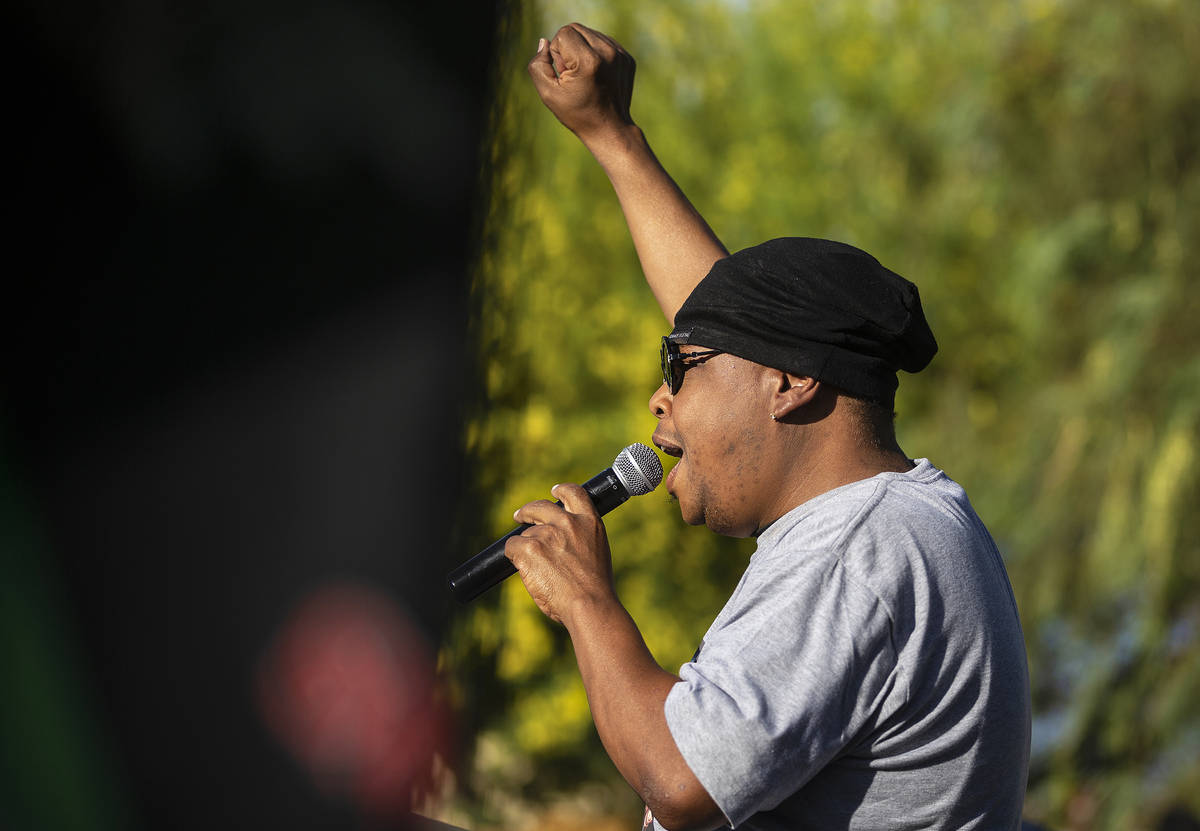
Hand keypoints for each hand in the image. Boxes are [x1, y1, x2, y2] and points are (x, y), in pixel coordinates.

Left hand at [505, 483, 616, 625]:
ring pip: (525, 534)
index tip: (555, 491)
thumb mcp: (597, 553)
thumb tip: (561, 543)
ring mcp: (547, 533)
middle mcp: (568, 522)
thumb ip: (580, 540)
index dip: (561, 490)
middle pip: (540, 506)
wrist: (590, 605)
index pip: (574, 493)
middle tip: (519, 517)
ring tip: (539, 571)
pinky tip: (526, 570)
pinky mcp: (529, 547)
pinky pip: (511, 546)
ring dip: (527, 548)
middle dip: (528, 511)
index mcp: (590, 522)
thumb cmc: (596, 590)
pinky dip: (514, 557)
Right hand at [528, 23, 635, 143]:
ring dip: (581, 50)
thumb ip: (538, 65)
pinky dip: (595, 54)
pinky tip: (596, 74)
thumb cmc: (577, 114)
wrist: (610, 129)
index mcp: (588, 61)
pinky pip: (603, 42)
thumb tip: (545, 42)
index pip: (564, 33)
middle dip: (568, 48)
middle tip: (573, 74)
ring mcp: (620, 54)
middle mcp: (608, 53)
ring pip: (590, 33)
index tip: (565, 74)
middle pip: (576, 28)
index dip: (557, 53)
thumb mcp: (548, 94)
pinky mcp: (627, 57)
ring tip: (585, 76)